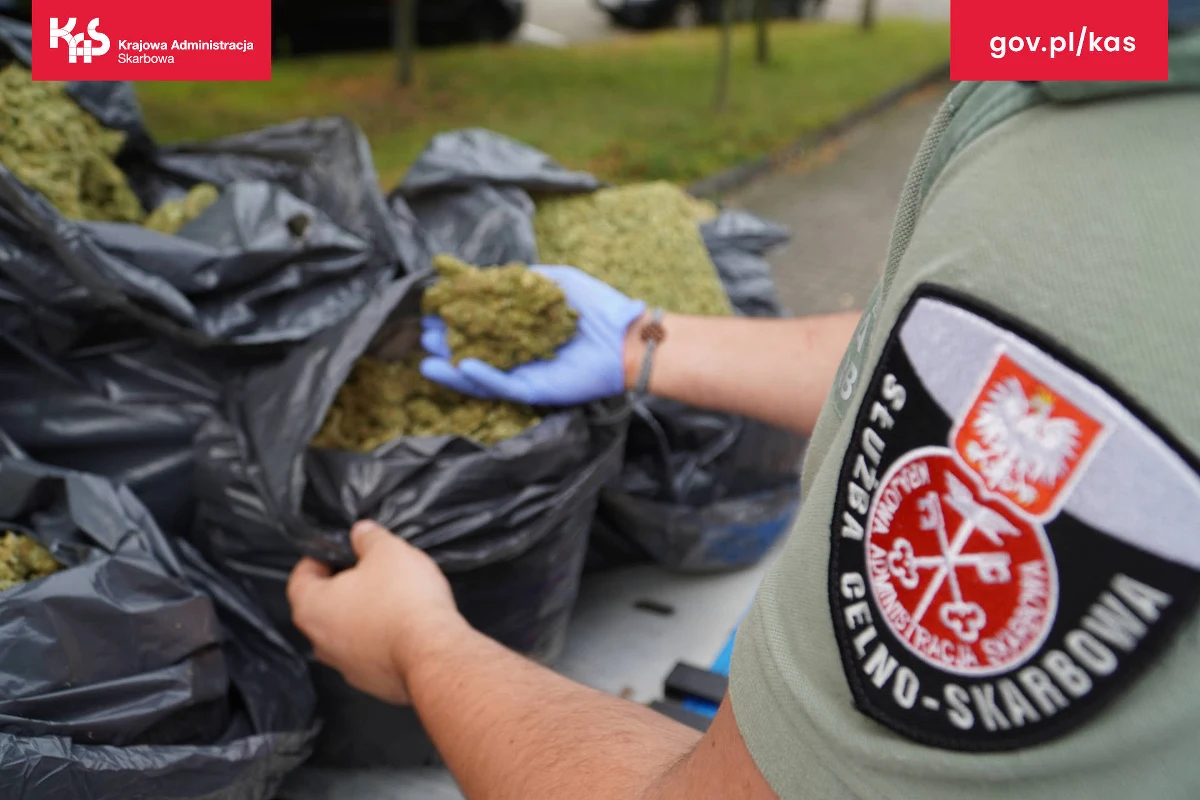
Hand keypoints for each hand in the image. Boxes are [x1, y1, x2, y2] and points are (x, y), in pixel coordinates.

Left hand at [287, 520, 470, 705]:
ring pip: (345, 633)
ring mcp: (344, 667)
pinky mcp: (370, 683)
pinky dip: (380, 639)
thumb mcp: (388, 551)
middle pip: (322, 606)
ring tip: (391, 598)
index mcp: (311, 607)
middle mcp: (319, 641)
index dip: (318, 558)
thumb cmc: (402, 598)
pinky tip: (404, 627)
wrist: (432, 654)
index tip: (337, 549)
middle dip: (343, 587)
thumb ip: (368, 537)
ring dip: (361, 616)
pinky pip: (369, 653)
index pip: (300, 577)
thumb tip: (360, 531)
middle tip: (369, 570)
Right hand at [419, 265, 646, 405]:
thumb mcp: (556, 281)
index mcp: (521, 327)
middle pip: (473, 350)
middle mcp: (519, 352)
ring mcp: (525, 372)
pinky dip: (482, 378)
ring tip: (426, 360)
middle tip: (422, 334)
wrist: (628, 337)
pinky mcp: (536, 389)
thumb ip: (522, 280)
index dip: (456, 316)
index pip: (481, 323)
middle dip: (446, 344)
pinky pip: (503, 386)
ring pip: (481, 375)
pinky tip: (463, 365)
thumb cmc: (599, 307)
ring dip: (453, 369)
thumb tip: (485, 276)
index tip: (432, 307)